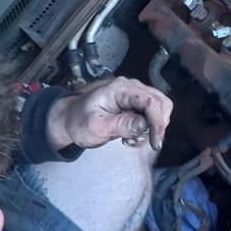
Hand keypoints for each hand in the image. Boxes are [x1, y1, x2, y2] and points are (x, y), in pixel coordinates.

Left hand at [47, 77, 172, 151]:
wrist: (69, 119)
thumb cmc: (79, 121)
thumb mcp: (96, 126)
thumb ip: (121, 124)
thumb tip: (144, 125)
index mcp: (121, 89)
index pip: (150, 101)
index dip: (157, 122)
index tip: (156, 142)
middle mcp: (131, 88)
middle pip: (160, 102)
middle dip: (157, 125)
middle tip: (143, 142)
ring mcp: (134, 95)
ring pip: (159, 109)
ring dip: (152, 128)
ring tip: (131, 139)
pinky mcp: (135, 104)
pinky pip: (151, 115)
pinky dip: (147, 129)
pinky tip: (130, 136)